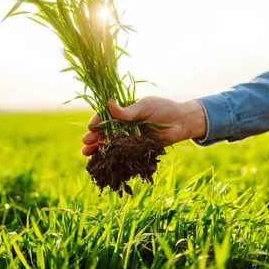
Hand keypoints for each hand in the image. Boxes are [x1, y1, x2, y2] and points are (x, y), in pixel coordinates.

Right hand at [81, 96, 206, 155]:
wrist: (183, 121)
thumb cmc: (164, 109)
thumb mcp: (145, 106)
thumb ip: (128, 111)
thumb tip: (108, 104)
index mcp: (124, 112)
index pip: (105, 117)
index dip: (97, 122)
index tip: (91, 128)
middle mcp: (124, 126)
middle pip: (105, 133)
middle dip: (94, 138)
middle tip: (85, 143)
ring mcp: (130, 139)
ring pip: (111, 145)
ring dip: (99, 150)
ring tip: (88, 155)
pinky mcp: (138, 150)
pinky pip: (124, 156)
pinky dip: (114, 160)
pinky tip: (105, 164)